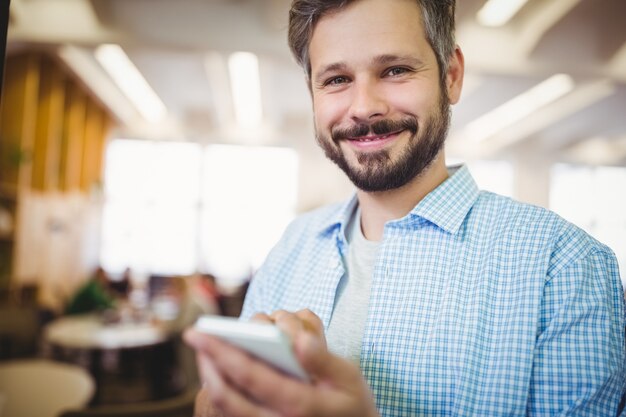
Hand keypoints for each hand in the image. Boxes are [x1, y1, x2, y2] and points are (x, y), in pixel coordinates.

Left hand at [184, 309, 378, 416]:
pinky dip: (223, 391)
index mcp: (299, 404)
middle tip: (195, 337)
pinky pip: (235, 414)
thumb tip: (298, 340)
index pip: (250, 375)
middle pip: (228, 396)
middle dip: (207, 364)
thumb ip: (323, 359)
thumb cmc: (353, 404)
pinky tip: (222, 369)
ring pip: (227, 409)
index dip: (220, 351)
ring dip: (212, 378)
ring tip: (206, 351)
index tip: (198, 332)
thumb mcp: (349, 378)